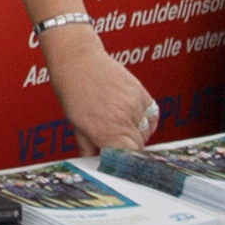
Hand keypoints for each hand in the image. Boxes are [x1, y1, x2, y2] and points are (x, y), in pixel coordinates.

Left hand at [45, 24, 157, 151]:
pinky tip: (132, 117)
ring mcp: (135, 105)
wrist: (78, 59)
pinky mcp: (142, 93)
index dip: (124, 162)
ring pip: (146, 131)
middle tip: (115, 142)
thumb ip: (89, 148)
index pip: (127, 158)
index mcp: (105, 132)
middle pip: (138, 146)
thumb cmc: (72, 91)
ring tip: (119, 124)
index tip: (119, 162)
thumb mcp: (76, 125)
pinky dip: (146, 120)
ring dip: (137, 133)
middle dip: (128, 148)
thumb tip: (95, 164)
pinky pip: (152, 115)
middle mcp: (123, 119)